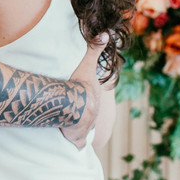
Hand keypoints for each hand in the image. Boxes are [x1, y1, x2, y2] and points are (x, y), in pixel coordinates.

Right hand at [60, 33, 109, 149]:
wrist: (72, 104)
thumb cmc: (79, 84)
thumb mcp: (87, 64)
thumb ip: (95, 49)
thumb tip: (107, 33)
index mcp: (95, 100)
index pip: (95, 102)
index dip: (90, 102)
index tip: (87, 103)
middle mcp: (93, 116)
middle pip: (91, 118)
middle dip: (86, 118)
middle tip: (80, 118)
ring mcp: (86, 128)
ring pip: (86, 132)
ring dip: (81, 131)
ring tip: (75, 131)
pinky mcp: (77, 138)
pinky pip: (78, 143)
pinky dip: (76, 144)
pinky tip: (75, 147)